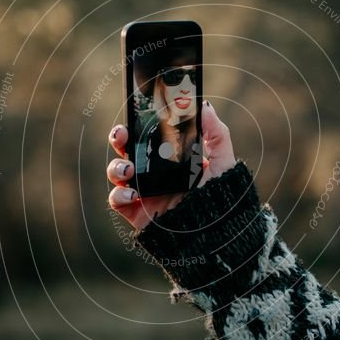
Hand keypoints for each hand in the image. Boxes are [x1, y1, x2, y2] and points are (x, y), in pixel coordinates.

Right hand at [107, 100, 235, 229]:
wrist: (217, 232)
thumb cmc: (222, 197)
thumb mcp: (222, 161)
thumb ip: (216, 133)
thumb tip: (205, 106)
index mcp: (170, 157)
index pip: (148, 135)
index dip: (137, 123)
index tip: (135, 114)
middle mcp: (154, 173)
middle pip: (127, 149)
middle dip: (118, 138)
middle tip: (122, 136)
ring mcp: (144, 192)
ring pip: (117, 172)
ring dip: (116, 166)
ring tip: (128, 169)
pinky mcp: (138, 212)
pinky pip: (117, 200)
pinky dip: (118, 194)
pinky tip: (132, 193)